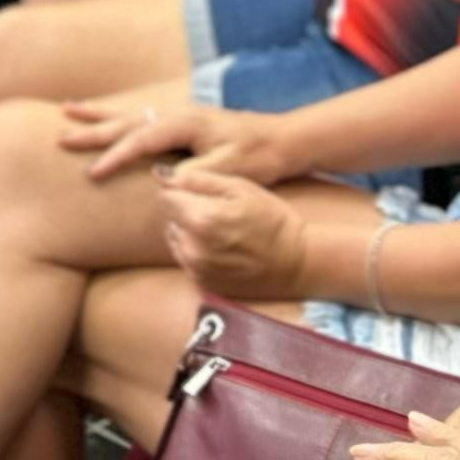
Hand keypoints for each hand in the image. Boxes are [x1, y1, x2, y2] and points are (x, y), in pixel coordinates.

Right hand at [59, 97, 293, 183]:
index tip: (93, 173)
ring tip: (66, 110)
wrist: (281, 140)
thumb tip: (163, 179)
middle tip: (60, 139)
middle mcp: (177, 114)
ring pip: (128, 116)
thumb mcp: (230, 169)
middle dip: (92, 130)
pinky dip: (116, 119)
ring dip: (97, 116)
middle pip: (126, 122)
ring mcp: (177, 117)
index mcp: (186, 123)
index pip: (142, 140)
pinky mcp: (180, 125)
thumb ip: (196, 172)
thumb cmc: (258, 156)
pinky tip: (104, 119)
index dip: (116, 157)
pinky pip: (139, 121)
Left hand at [157, 164, 312, 299]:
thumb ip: (199, 180)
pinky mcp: (202, 283)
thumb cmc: (271, 218)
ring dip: (189, 232)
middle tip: (218, 212)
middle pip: (170, 218)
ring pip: (176, 239)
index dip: (183, 191)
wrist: (296, 262)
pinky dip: (197, 251)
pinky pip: (186, 258)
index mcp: (201, 219)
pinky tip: (222, 249)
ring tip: (222, 231)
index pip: (166, 196)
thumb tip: (163, 175)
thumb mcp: (240, 188)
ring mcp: (197, 269)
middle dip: (186, 211)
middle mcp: (193, 248)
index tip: (203, 194)